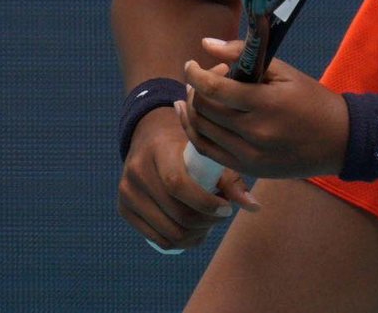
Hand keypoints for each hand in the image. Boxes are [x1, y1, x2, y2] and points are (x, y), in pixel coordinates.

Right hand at [117, 103, 258, 252]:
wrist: (150, 135)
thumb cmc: (186, 144)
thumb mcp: (206, 151)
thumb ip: (230, 178)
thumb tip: (254, 207)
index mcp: (159, 151)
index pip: (178, 185)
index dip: (205, 203)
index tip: (227, 209)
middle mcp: (137, 171)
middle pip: (176, 214)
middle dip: (205, 222)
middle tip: (221, 215)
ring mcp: (127, 192)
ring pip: (167, 232)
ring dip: (194, 235)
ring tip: (209, 222)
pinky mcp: (123, 209)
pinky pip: (155, 238)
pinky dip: (179, 241)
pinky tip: (193, 230)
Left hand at [182, 37, 348, 179]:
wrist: (339, 141)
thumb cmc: (313, 100)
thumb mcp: (285, 71)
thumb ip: (244, 55)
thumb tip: (206, 44)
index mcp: (266, 104)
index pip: (215, 89)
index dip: (195, 74)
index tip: (191, 63)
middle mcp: (254, 133)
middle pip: (205, 109)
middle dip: (197, 88)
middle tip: (207, 76)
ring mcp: (249, 155)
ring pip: (201, 131)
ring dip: (194, 110)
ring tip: (198, 95)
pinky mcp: (247, 169)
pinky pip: (207, 152)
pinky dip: (196, 133)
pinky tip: (193, 117)